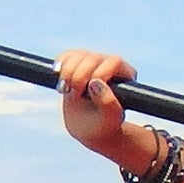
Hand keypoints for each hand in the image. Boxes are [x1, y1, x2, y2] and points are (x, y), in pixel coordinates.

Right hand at [54, 49, 156, 176]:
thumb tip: (96, 82)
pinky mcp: (79, 64)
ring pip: (78, 55)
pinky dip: (60, 65)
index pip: (114, 62)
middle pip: (92, 57)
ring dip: (67, 72)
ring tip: (66, 90)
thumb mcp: (110, 119)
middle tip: (74, 95)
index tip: (88, 91)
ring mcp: (94, 62)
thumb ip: (108, 102)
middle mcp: (111, 65)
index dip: (99, 74)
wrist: (91, 128)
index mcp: (126, 75)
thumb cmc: (105, 125)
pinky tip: (58, 77)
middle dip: (78, 76)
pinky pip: (67, 56)